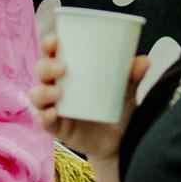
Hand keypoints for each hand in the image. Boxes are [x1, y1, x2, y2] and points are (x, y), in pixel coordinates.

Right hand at [29, 33, 147, 160]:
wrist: (117, 142)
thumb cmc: (114, 109)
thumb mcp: (124, 92)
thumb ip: (132, 77)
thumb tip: (144, 60)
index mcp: (67, 74)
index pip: (52, 56)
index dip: (48, 46)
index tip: (54, 39)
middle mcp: (55, 88)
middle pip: (41, 73)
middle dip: (46, 67)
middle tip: (62, 67)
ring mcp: (54, 107)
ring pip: (37, 96)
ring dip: (43, 92)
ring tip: (58, 92)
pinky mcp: (57, 127)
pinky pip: (44, 121)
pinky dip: (46, 116)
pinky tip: (53, 113)